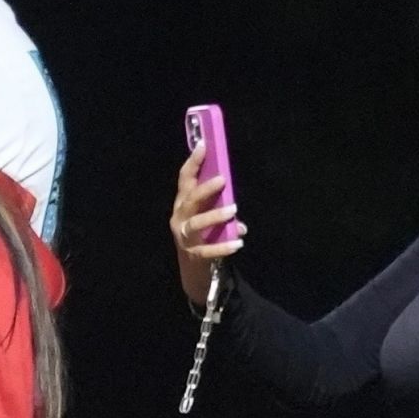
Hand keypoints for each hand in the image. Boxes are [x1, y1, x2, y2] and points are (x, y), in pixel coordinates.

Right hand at [170, 140, 247, 306]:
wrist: (194, 272)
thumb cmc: (204, 238)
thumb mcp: (209, 222)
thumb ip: (222, 214)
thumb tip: (239, 219)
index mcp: (182, 205)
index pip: (184, 179)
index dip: (193, 162)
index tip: (204, 145)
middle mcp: (180, 218)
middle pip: (190, 200)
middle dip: (205, 189)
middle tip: (223, 180)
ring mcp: (184, 237)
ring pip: (196, 223)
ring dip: (215, 216)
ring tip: (234, 210)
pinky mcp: (193, 255)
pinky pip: (208, 250)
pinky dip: (224, 247)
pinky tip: (239, 242)